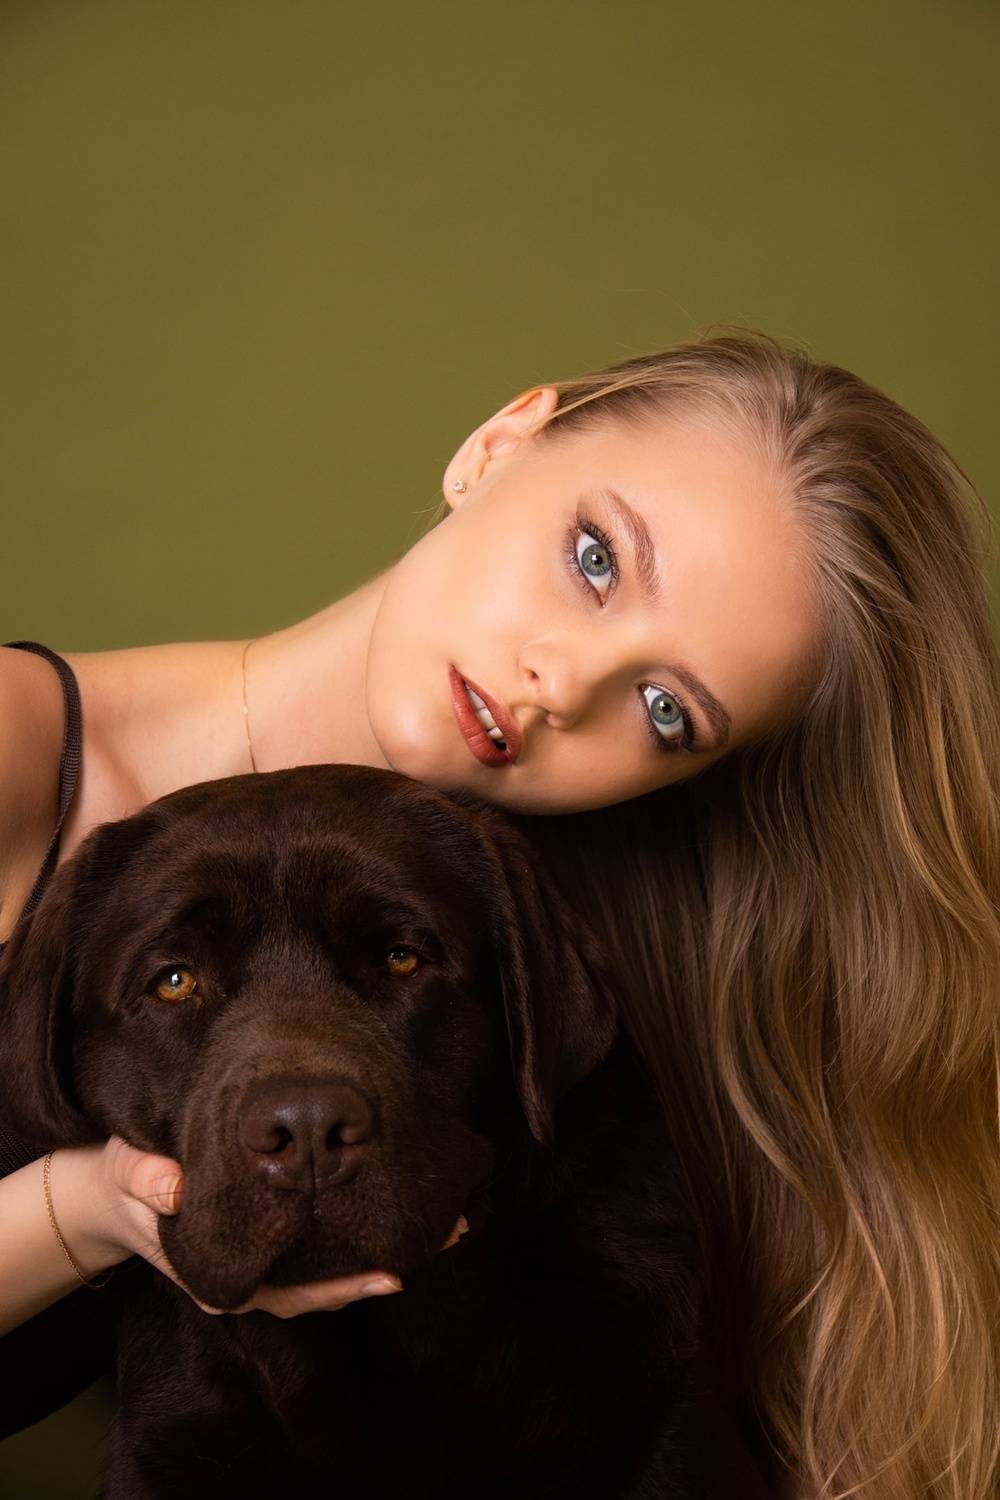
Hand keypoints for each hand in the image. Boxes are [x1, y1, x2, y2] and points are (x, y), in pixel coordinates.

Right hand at [77, 1135, 467, 1317]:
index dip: (346, 1284)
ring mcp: (269, 1257)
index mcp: (227, 1278)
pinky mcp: (277, 1231)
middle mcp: (256, 1278)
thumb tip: (171, 1187)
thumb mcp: (130, 1177)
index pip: (298, 1292)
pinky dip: (364, 1221)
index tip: (395, 1273)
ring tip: (449, 1215)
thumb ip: (148, 1181)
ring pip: (338, 1260)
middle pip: (333, 1282)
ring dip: (389, 1239)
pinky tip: (401, 1193)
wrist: (111, 1192)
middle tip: (453, 1230)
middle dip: (391, 1258)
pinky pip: (328, 1237)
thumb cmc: (126, 1185)